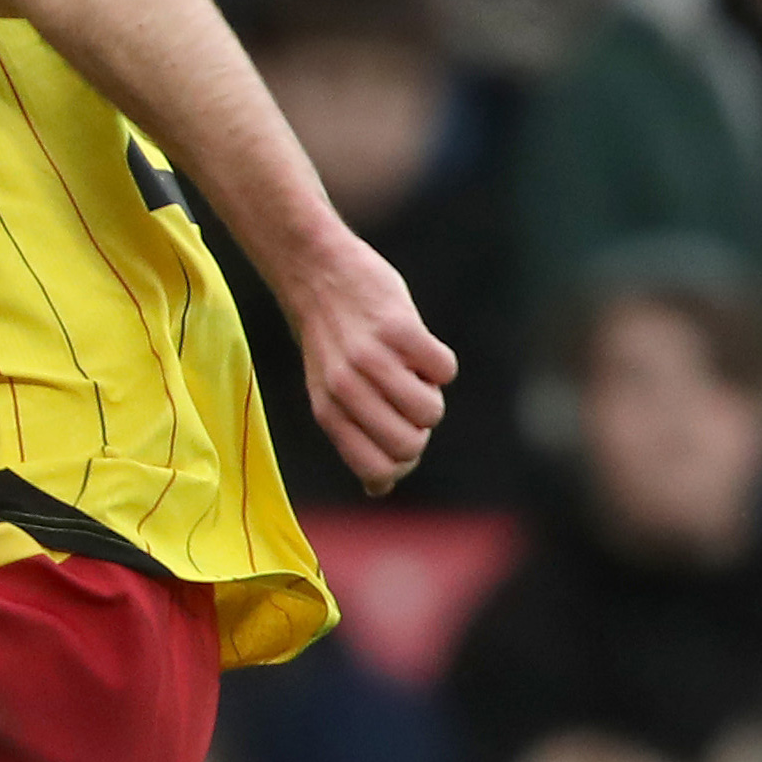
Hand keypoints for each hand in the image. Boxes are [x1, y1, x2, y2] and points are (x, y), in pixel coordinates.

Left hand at [289, 229, 454, 491]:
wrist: (317, 271)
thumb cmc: (331, 339)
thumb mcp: (328, 391)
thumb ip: (353, 437)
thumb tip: (379, 490)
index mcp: (327, 410)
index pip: (376, 468)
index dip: (402, 460)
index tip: (401, 433)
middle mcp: (344, 389)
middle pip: (409, 445)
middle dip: (421, 429)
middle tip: (408, 396)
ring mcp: (371, 360)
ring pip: (431, 410)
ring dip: (433, 392)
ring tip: (410, 367)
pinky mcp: (398, 329)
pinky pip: (444, 370)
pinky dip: (441, 362)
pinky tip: (418, 346)